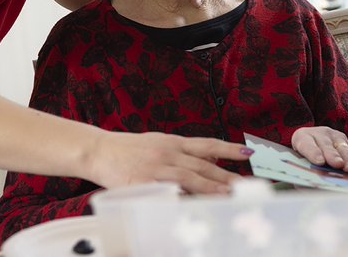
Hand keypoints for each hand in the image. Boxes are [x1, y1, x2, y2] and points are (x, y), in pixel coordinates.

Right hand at [85, 131, 249, 193]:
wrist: (99, 151)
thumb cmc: (128, 149)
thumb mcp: (158, 142)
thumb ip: (181, 151)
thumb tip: (207, 157)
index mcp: (172, 142)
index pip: (206, 144)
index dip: (228, 149)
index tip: (248, 153)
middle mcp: (167, 153)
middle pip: (202, 165)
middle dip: (225, 176)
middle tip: (244, 185)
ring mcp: (155, 168)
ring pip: (188, 178)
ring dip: (210, 187)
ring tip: (227, 195)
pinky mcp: (143, 183)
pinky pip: (165, 192)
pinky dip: (180, 198)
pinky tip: (193, 205)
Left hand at [291, 126, 347, 172]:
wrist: (312, 145)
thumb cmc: (303, 159)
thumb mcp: (298, 164)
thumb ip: (303, 173)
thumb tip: (311, 186)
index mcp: (302, 138)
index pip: (307, 145)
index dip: (313, 153)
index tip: (319, 162)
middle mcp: (320, 134)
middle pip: (327, 145)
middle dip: (333, 155)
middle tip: (338, 165)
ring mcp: (335, 136)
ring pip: (343, 147)